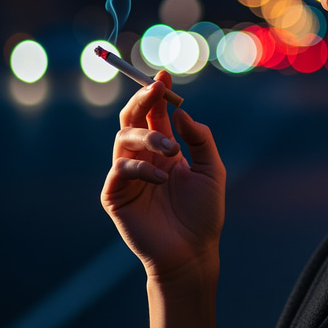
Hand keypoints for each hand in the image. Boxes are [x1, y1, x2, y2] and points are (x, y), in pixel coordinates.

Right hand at [101, 71, 225, 280]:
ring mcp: (127, 175)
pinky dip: (141, 168)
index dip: (156, 93)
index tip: (164, 75)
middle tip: (156, 89)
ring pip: (124, 138)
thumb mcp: (212, 170)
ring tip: (173, 151)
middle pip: (132, 118)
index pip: (153, 114)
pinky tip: (162, 179)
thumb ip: (200, 139)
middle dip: (142, 100)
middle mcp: (142, 157)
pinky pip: (120, 169)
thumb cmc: (203, 213)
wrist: (193, 252)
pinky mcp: (115, 195)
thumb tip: (182, 113)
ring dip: (149, 137)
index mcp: (163, 149)